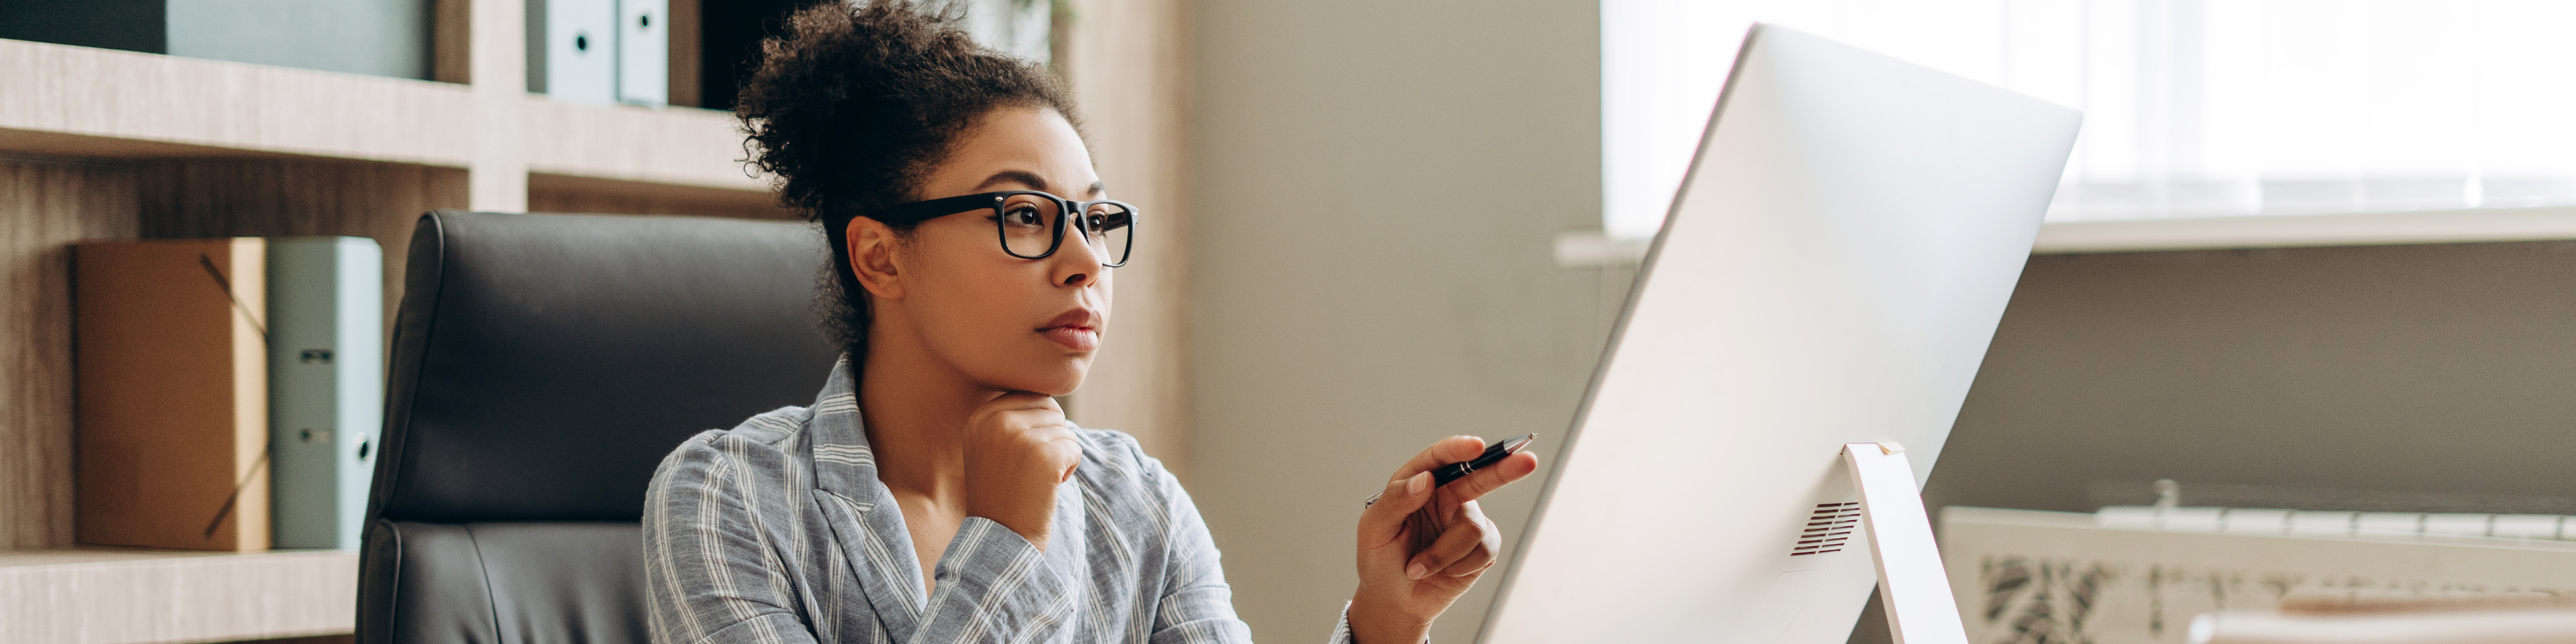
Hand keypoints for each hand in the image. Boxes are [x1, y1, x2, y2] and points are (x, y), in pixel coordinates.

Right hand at [960, 392, 1081, 549]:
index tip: (1019, 458)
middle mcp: (996, 422)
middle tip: (1030, 471)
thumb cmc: (1002, 495)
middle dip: (1051, 438)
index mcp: (980, 417)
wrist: (1001, 539)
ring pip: (1064, 429)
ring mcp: (1020, 437)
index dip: (1037, 428)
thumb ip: (1011, 419)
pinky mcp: (1045, 456)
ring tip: (1035, 480)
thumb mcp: (991, 448)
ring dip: (1060, 455)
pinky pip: (1075, 447)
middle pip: (1050, 409)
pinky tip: (1048, 488)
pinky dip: (1070, 469)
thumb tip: (1049, 397)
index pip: (1031, 397)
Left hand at [1348, 436, 1540, 643]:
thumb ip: (1396, 500)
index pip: (1441, 459)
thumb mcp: (1374, 529)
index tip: (1476, 446)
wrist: (1394, 601)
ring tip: (1418, 567)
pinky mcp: (1481, 548)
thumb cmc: (1379, 560)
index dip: (1459, 450)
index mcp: (1418, 482)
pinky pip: (1484, 550)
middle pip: (1480, 476)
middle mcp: (1447, 496)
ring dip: (1444, 553)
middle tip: (1527, 460)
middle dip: (1504, 468)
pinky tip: (1443, 573)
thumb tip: (1426, 479)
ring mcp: (1466, 521)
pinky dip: (1459, 565)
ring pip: (1473, 528)